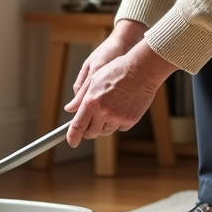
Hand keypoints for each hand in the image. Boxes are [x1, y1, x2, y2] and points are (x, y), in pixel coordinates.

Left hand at [64, 32, 176, 147]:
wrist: (141, 70)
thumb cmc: (116, 71)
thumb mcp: (94, 80)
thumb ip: (80, 97)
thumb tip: (69, 109)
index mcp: (91, 102)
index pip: (78, 126)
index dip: (72, 137)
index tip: (72, 142)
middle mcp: (103, 112)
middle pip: (91, 133)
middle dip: (89, 130)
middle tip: (91, 121)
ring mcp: (118, 118)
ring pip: (105, 131)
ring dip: (103, 125)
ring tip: (109, 108)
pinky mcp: (130, 120)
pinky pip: (120, 128)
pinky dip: (118, 122)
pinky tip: (121, 108)